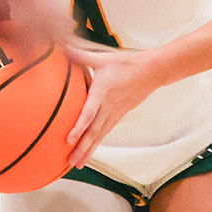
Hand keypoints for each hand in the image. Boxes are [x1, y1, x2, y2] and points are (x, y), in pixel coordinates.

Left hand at [61, 43, 166, 168]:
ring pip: (99, 137)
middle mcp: (108, 108)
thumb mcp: (101, 59)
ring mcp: (114, 114)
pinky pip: (105, 133)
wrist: (150, 72)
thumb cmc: (125, 64)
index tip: (68, 140)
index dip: (78, 128)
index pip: (88, 114)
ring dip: (88, 151)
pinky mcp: (118, 116)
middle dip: (81, 148)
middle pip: (93, 133)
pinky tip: (90, 152)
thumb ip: (79, 56)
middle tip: (69, 162)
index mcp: (101, 94)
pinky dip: (96, 144)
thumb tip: (60, 47)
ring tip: (77, 164)